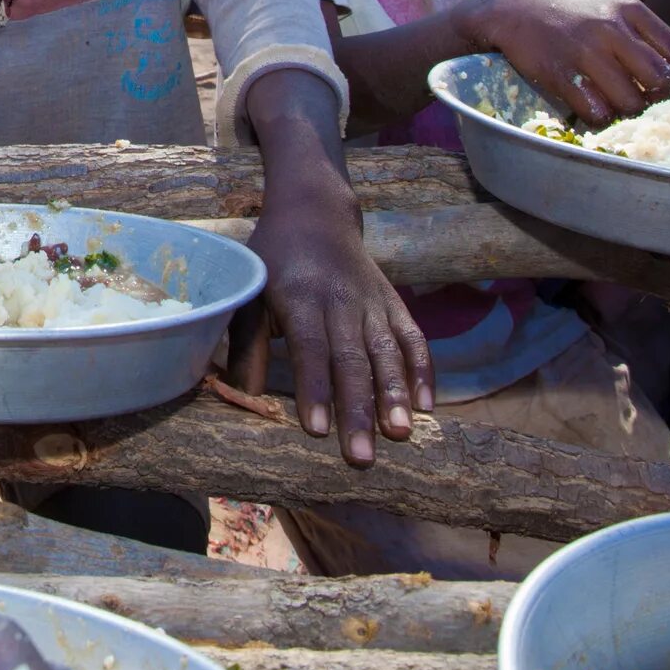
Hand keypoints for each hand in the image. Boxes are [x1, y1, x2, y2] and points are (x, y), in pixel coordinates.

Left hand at [234, 179, 431, 465]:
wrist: (315, 213)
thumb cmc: (274, 261)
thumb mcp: (251, 292)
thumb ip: (247, 343)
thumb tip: (241, 395)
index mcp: (301, 297)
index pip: (310, 347)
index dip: (315, 388)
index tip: (317, 430)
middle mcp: (341, 301)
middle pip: (352, 359)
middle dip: (358, 409)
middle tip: (361, 457)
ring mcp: (373, 302)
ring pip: (388, 351)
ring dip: (395, 394)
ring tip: (401, 434)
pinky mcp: (394, 303)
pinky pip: (413, 338)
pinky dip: (423, 370)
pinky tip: (427, 405)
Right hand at [474, 0, 669, 124]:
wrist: (512, 9)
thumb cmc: (575, 14)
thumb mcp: (618, 14)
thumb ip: (662, 38)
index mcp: (631, 10)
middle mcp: (610, 27)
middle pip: (658, 81)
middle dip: (661, 102)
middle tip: (655, 109)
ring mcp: (583, 50)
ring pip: (629, 100)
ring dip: (631, 113)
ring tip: (625, 111)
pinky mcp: (558, 72)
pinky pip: (595, 110)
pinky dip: (601, 118)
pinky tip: (597, 111)